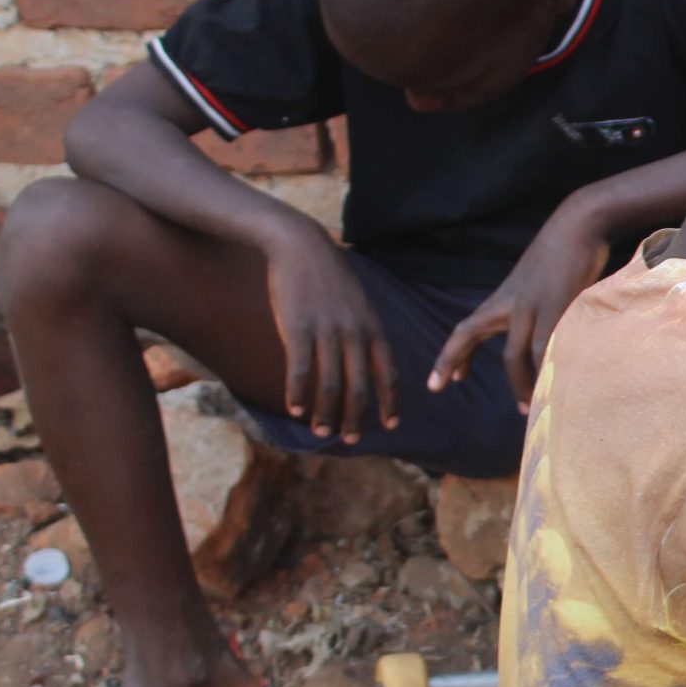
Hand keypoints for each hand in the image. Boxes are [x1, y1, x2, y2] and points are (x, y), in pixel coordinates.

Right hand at [262, 222, 396, 442]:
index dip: (390, 402)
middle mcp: (355, 333)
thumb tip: (364, 362)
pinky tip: (294, 409)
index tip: (391, 424)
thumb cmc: (329, 278)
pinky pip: (300, 370)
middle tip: (352, 440)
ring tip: (321, 432)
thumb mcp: (357, 304)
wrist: (301, 246)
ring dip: (327, 413)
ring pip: (331, 384)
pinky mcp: (298, 329)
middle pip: (361, 387)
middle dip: (358, 418)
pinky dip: (298, 394)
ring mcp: (327, 332)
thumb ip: (363, 333)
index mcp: (373, 328)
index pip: (388, 373)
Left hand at [428, 210, 608, 407]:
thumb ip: (533, 311)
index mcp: (504, 299)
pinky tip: (554, 386)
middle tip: (441, 387)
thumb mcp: (538, 285)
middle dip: (453, 360)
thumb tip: (540, 339)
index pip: (467, 328)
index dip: (450, 355)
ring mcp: (532, 305)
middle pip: (474, 334)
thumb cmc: (565, 254)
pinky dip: (549, 370)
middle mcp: (510, 303)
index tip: (439, 383)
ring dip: (520, 384)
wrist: (579, 223)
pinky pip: (548, 348)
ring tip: (525, 408)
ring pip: (516, 354)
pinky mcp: (558, 306)